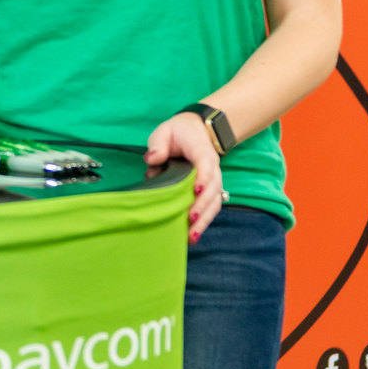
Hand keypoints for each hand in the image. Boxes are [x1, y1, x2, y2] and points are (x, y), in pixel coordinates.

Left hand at [144, 111, 224, 243]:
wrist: (196, 131)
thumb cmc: (178, 133)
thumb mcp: (165, 132)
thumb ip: (159, 145)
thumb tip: (152, 159)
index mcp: (202, 151)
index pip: (206, 165)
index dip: (203, 179)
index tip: (195, 191)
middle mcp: (213, 168)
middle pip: (214, 189)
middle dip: (203, 206)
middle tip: (190, 220)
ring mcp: (214, 181)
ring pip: (215, 202)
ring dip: (205, 220)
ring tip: (192, 237)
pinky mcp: (210, 191)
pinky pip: (211, 208)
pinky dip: (204, 222)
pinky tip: (192, 236)